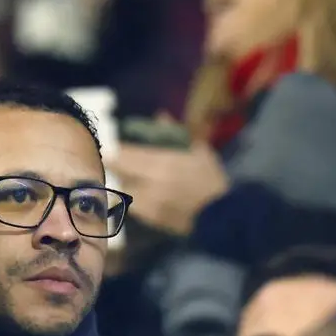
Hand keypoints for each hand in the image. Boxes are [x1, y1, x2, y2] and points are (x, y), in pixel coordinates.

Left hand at [109, 141, 227, 235]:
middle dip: (115, 166)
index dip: (115, 150)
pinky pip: (133, 207)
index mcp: (162, 164)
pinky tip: (142, 194)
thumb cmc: (211, 180)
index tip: (114, 147)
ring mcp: (149, 204)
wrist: (221, 215)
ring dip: (124, 183)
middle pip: (118, 173)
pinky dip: (133, 199)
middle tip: (116, 161)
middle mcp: (150, 184)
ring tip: (130, 178)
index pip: (124, 155)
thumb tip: (161, 116)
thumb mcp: (199, 151)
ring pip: (123, 190)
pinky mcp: (151, 219)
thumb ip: (176, 133)